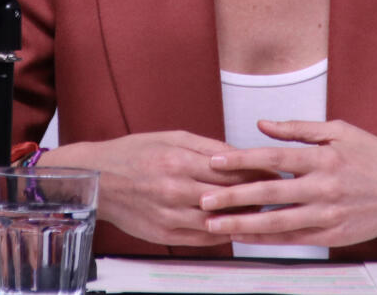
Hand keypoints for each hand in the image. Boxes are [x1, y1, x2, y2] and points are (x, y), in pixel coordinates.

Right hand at [42, 132, 273, 245]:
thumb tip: (239, 156)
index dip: (258, 172)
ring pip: (220, 221)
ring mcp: (170, 216)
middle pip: (230, 197)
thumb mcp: (173, 137)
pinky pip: (203, 237)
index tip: (276, 171)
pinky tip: (234, 225)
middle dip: (257, 196)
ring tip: (261, 212)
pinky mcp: (165, 234)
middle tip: (278, 193)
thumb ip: (209, 147)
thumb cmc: (135, 153)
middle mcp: (176, 190)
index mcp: (180, 162)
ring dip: (243, 218)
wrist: (98, 179)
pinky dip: (222, 232)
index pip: (232, 170)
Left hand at [197, 119, 376, 246]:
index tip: (214, 162)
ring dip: (242, 224)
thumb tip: (262, 125)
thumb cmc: (374, 157)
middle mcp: (324, 187)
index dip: (242, 160)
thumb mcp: (340, 130)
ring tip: (214, 224)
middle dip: (233, 197)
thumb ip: (299, 128)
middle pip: (270, 193)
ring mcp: (327, 215)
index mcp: (323, 157)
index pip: (274, 157)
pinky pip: (291, 240)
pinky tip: (243, 237)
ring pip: (277, 222)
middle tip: (203, 199)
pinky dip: (265, 239)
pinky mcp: (331, 236)